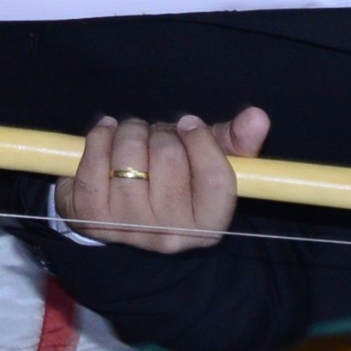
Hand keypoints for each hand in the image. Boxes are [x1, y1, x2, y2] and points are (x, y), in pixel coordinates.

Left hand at [56, 109, 271, 254]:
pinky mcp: (92, 216)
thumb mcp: (207, 162)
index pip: (216, 178)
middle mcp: (169, 233)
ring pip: (130, 153)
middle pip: (169, 157)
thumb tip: (258, 117)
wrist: (117, 209)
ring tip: (133, 140)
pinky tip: (107, 137)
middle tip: (157, 138)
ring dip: (131, 131)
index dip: (202, 140)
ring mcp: (128, 227)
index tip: (189, 124)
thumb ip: (236, 142)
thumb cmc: (171, 180)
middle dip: (162, 132)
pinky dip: (100, 135)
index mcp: (208, 225)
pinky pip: (96, 158)